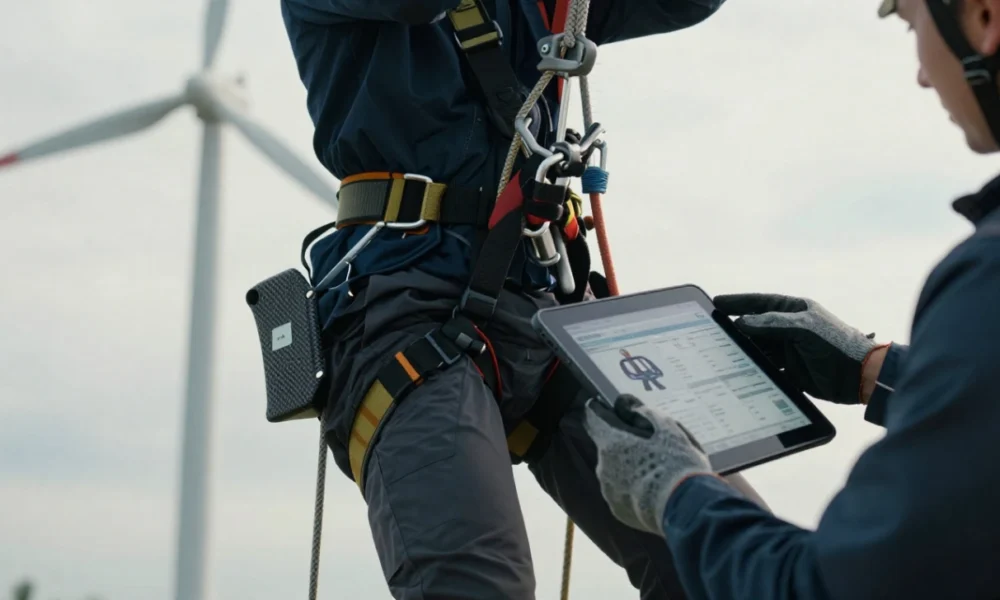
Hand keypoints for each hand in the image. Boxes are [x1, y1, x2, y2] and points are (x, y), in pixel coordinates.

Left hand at [584, 394, 714, 535]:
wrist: (685, 509)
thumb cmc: (677, 463)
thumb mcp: (667, 428)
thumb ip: (643, 412)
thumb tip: (625, 404)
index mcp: (611, 442)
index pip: (593, 418)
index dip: (600, 411)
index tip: (606, 409)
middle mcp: (602, 466)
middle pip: (608, 447)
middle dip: (624, 445)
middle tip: (650, 448)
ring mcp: (608, 491)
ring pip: (615, 472)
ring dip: (629, 469)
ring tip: (657, 474)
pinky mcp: (618, 511)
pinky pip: (622, 494)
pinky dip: (633, 491)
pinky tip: (654, 492)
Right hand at [713, 293, 880, 404]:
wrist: (860, 376)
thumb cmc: (837, 344)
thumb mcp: (804, 328)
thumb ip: (771, 323)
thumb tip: (742, 321)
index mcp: (795, 310)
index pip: (760, 303)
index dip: (738, 302)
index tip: (716, 302)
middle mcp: (790, 328)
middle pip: (756, 327)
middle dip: (737, 329)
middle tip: (713, 331)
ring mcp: (790, 349)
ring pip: (760, 348)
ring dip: (745, 351)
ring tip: (722, 353)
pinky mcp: (791, 370)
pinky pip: (767, 367)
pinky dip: (755, 369)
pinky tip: (740, 371)